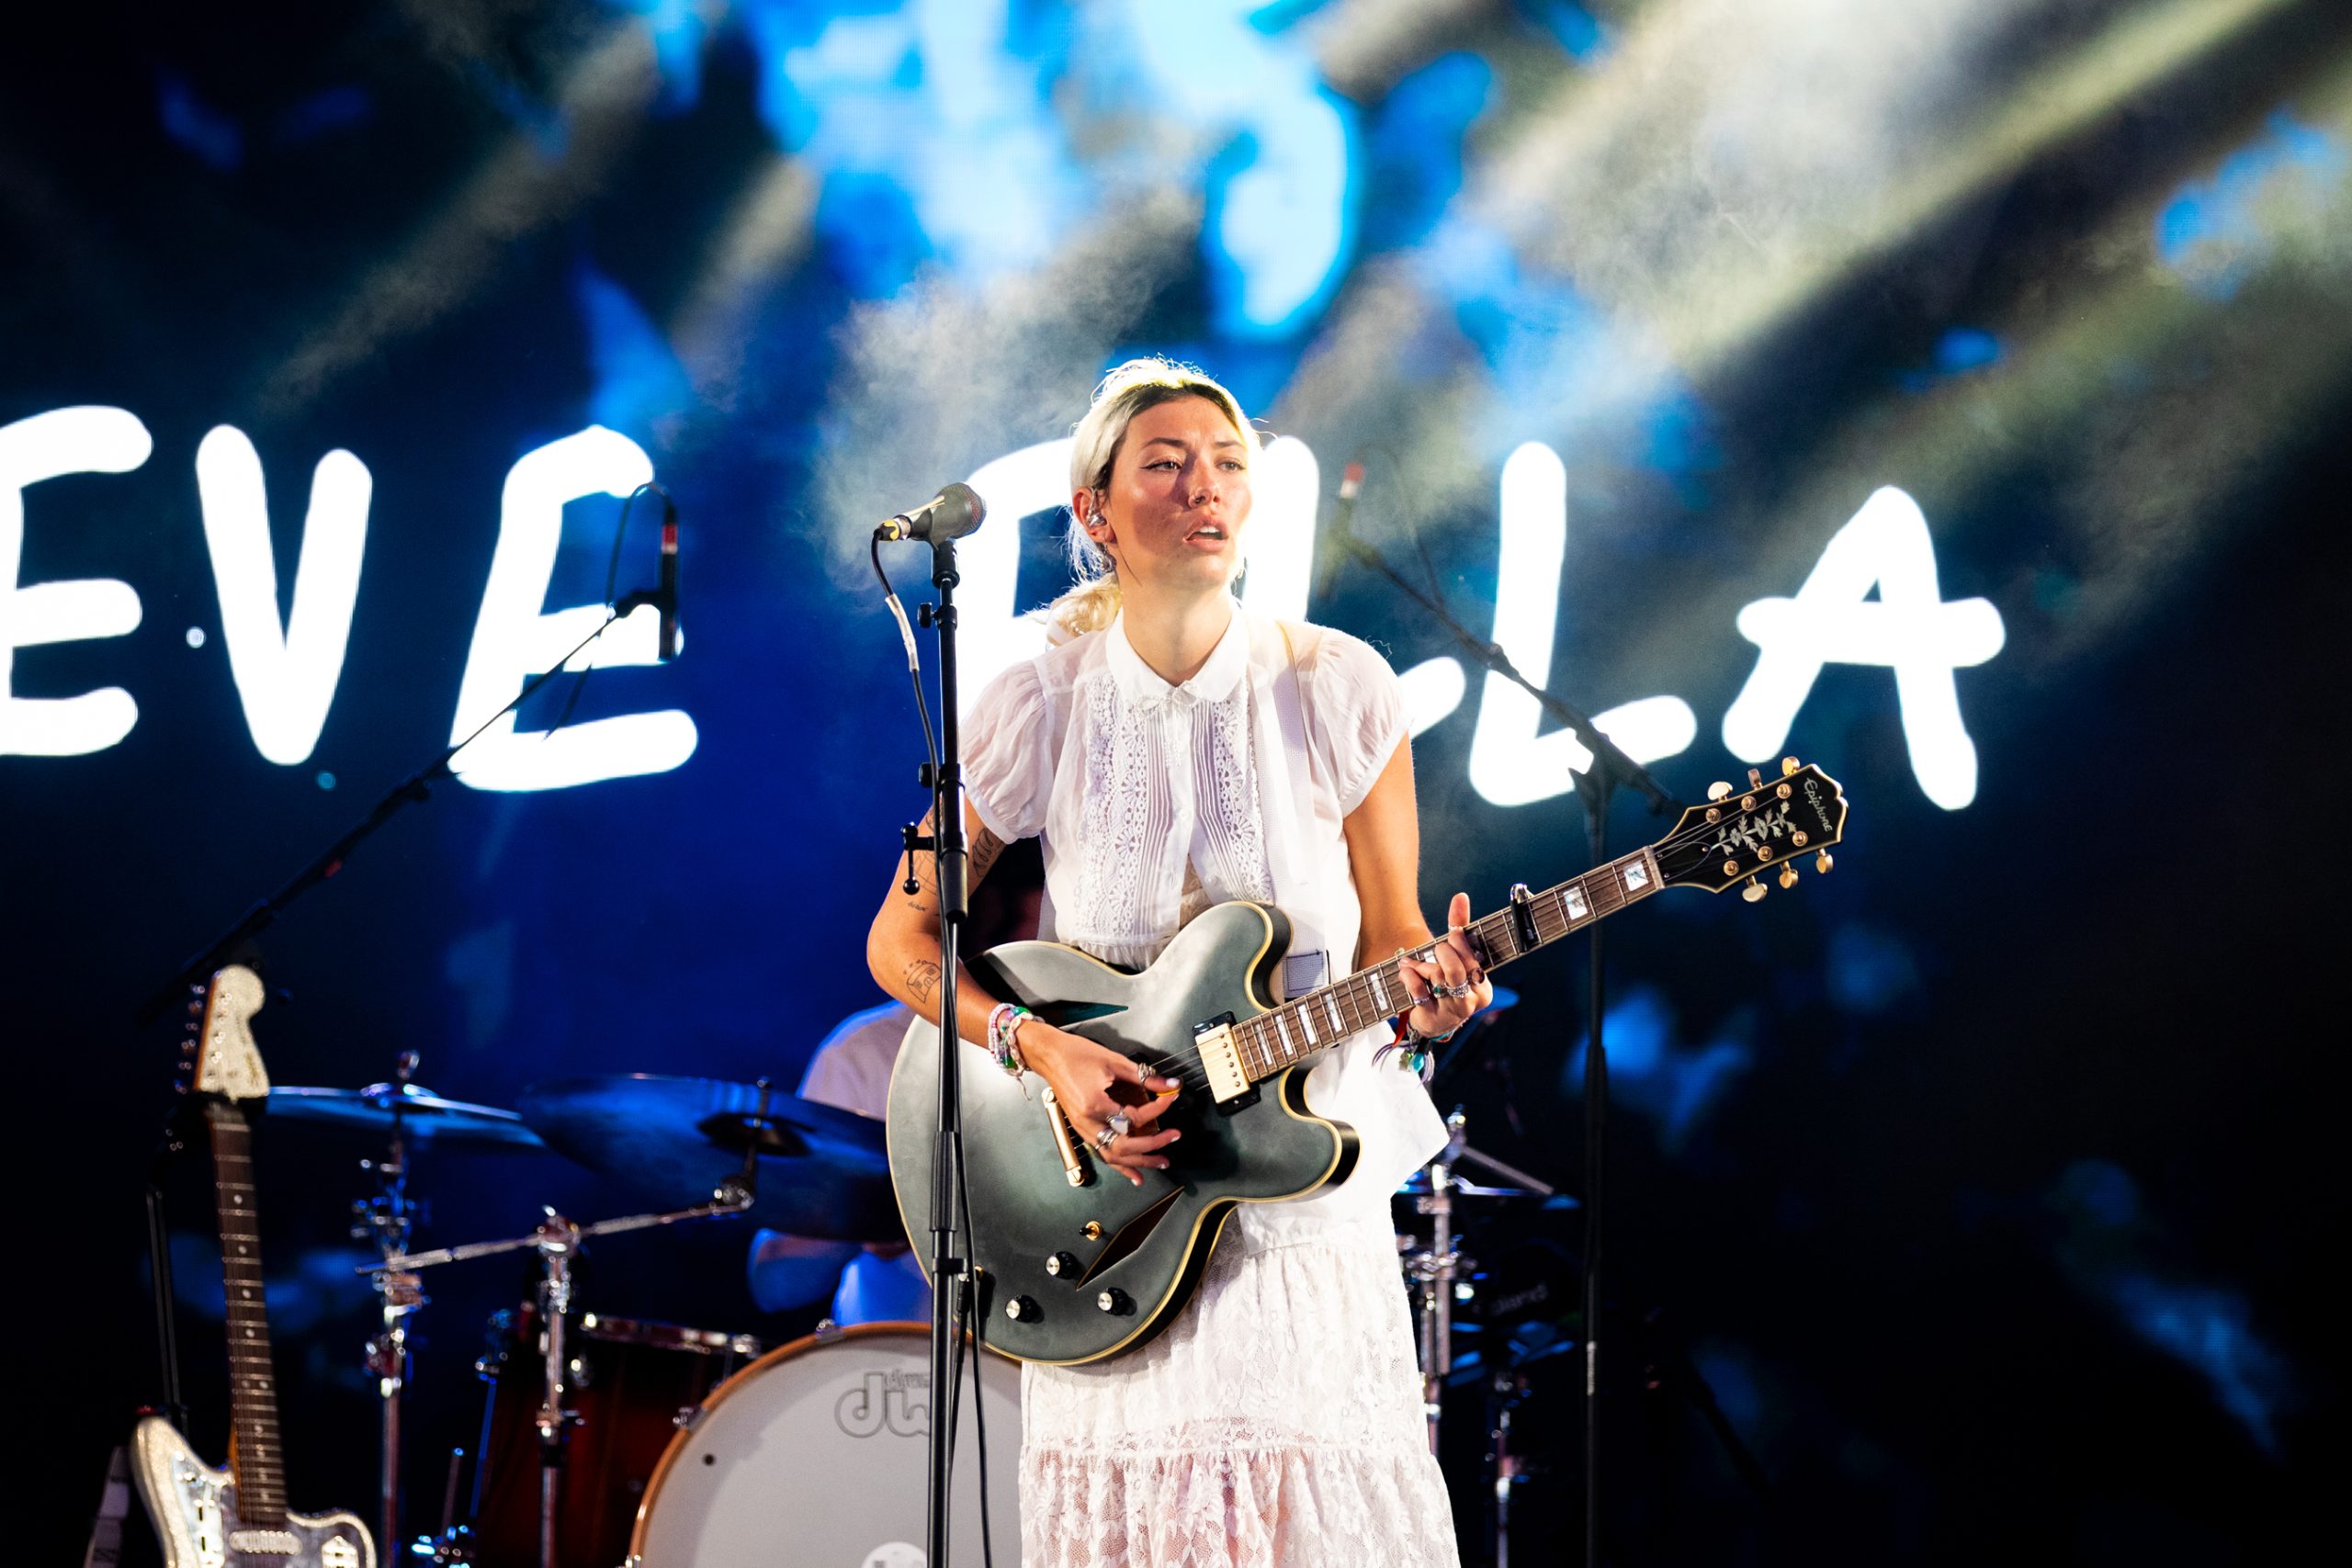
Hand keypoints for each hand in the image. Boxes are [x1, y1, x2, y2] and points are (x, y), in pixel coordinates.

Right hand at [1014, 1019, 1181, 1187]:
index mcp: (1094, 1105)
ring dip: (1139, 1161)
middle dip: (1153, 1144)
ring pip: (1114, 1156)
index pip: (1133, 1117)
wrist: (1050, 1055)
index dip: (1157, 1109)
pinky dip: (1121, 1167)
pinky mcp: (1082, 1129)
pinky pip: (1103, 1153)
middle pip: (1124, 1145)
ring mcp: (1082, 1129)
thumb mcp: (1114, 1062)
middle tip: (1173, 1136)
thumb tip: (1170, 1085)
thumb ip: (1144, 1078)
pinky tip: (1135, 1175)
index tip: (1170, 1098)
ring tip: (1161, 1162)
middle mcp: (1087, 1123)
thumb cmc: (1076, 1055)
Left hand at [1399, 892, 1493, 1039]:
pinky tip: (1405, 972)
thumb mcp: (1456, 957)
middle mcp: (1471, 1001)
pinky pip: (1420, 992)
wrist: (1433, 1019)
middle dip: (1441, 953)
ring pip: (1438, 978)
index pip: (1472, 958)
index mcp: (1483, 986)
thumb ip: (1460, 926)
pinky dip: (1410, 977)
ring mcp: (1451, 1011)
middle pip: (1456, 969)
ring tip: (1411, 962)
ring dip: (1421, 965)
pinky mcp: (1432, 1018)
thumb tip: (1461, 896)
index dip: (1459, 942)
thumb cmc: (1447, 981)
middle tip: (1434, 949)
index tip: (1451, 933)